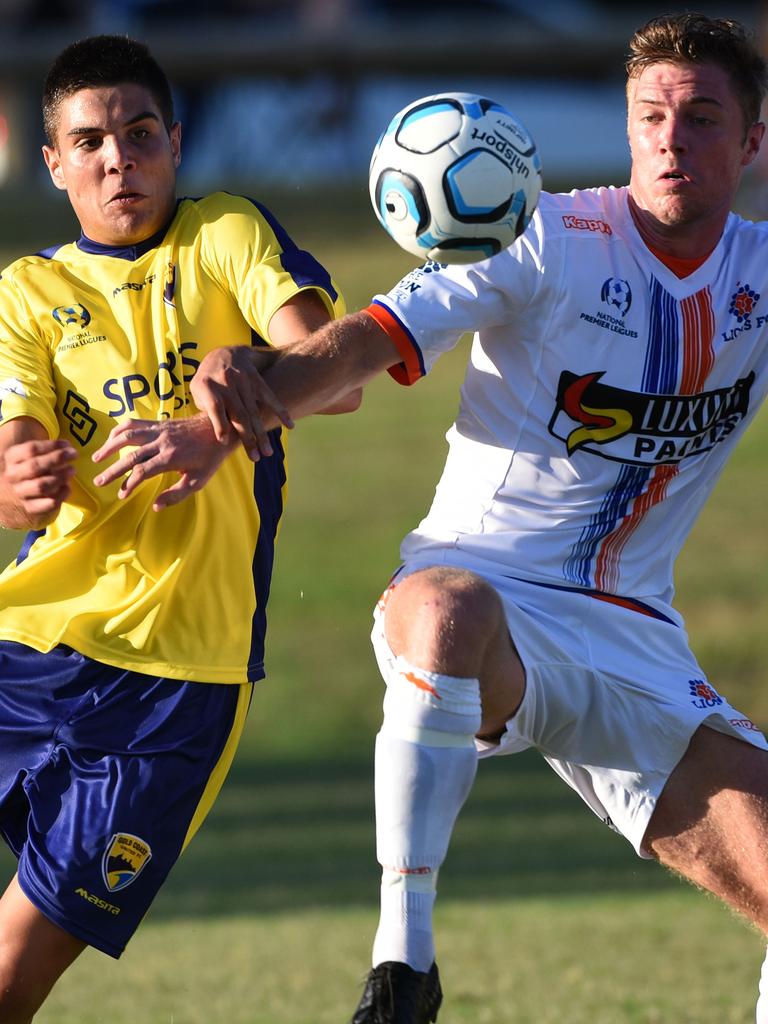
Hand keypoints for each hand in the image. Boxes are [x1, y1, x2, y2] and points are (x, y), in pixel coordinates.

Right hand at [1, 438, 76, 528]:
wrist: (19, 496)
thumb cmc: (32, 469)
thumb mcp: (30, 456)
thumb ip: (45, 450)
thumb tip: (67, 447)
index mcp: (11, 458)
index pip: (30, 449)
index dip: (52, 445)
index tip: (67, 444)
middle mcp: (13, 476)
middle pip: (35, 466)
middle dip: (57, 458)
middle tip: (74, 454)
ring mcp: (20, 493)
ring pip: (42, 485)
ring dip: (60, 476)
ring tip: (72, 470)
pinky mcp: (31, 508)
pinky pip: (50, 502)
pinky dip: (62, 494)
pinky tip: (67, 487)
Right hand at [92, 415, 236, 509]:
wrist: (219, 429)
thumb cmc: (209, 458)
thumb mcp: (198, 481)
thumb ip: (177, 495)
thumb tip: (156, 506)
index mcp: (171, 458)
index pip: (143, 472)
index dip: (129, 484)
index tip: (121, 495)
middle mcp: (162, 442)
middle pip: (130, 455)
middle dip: (112, 470)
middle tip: (98, 481)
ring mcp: (159, 430)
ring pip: (127, 434)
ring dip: (109, 446)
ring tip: (96, 458)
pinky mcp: (158, 422)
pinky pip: (133, 423)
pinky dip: (119, 430)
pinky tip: (111, 439)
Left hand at [190, 346, 293, 460]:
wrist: (224, 353)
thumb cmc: (208, 380)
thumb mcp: (198, 391)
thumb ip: (206, 411)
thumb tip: (221, 435)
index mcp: (207, 386)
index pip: (215, 407)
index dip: (219, 424)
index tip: (223, 442)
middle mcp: (226, 383)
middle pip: (239, 414)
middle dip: (248, 438)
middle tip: (255, 457)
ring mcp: (243, 381)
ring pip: (254, 411)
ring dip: (262, 433)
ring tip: (267, 452)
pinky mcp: (256, 380)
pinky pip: (270, 397)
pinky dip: (281, 411)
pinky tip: (290, 425)